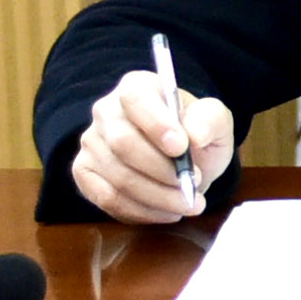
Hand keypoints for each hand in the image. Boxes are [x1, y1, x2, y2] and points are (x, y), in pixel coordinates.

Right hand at [67, 66, 233, 224]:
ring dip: (159, 197)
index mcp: (137, 87)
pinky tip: (167, 212)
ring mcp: (91, 143)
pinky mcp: (85, 173)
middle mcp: (106, 111)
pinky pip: (108, 199)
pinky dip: (142, 211)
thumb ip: (210, 120)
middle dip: (162, 170)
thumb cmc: (196, 134)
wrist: (184, 160)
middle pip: (123, 143)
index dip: (156, 124)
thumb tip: (195, 134)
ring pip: (119, 177)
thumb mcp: (216, 121)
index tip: (181, 147)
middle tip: (195, 182)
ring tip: (190, 203)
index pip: (135, 98)